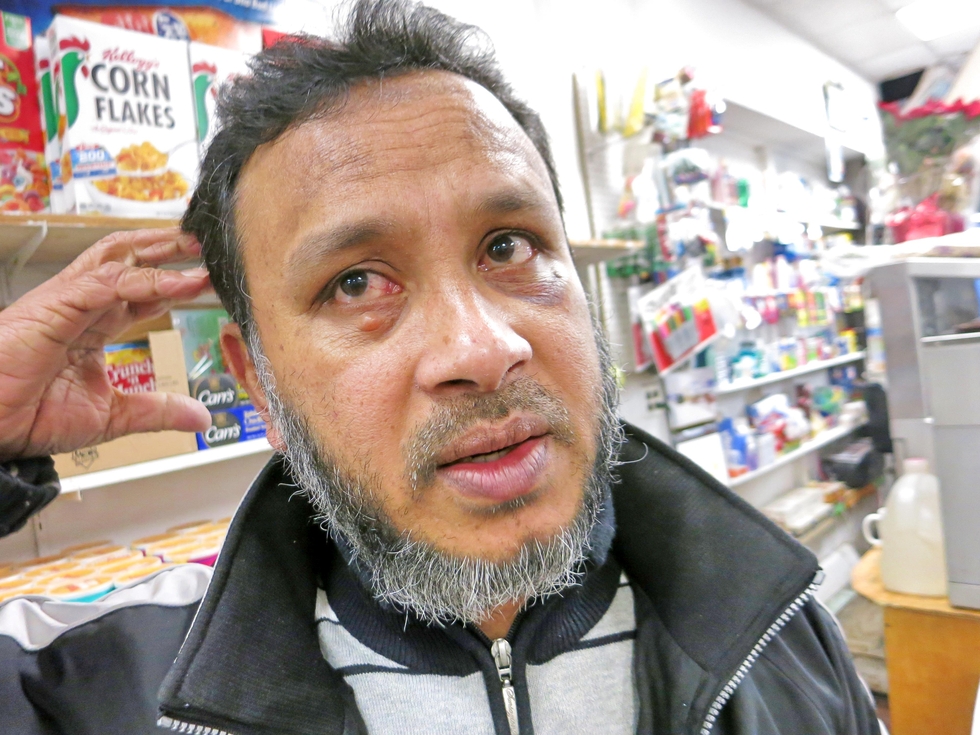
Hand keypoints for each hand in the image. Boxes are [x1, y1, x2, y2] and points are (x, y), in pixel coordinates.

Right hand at [0, 228, 212, 460]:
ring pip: (117, 259)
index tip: (211, 281)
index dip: (177, 284)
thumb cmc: (31, 415)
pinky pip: (105, 282)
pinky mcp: (55, 304)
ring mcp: (66, 300)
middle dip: (168, 250)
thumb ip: (158, 411)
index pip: (142, 292)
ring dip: (159, 250)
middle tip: (207, 245)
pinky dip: (144, 280)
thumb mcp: (114, 415)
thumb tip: (201, 419)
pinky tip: (178, 282)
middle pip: (129, 261)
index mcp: (93, 325)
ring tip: (195, 246)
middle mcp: (81, 305)